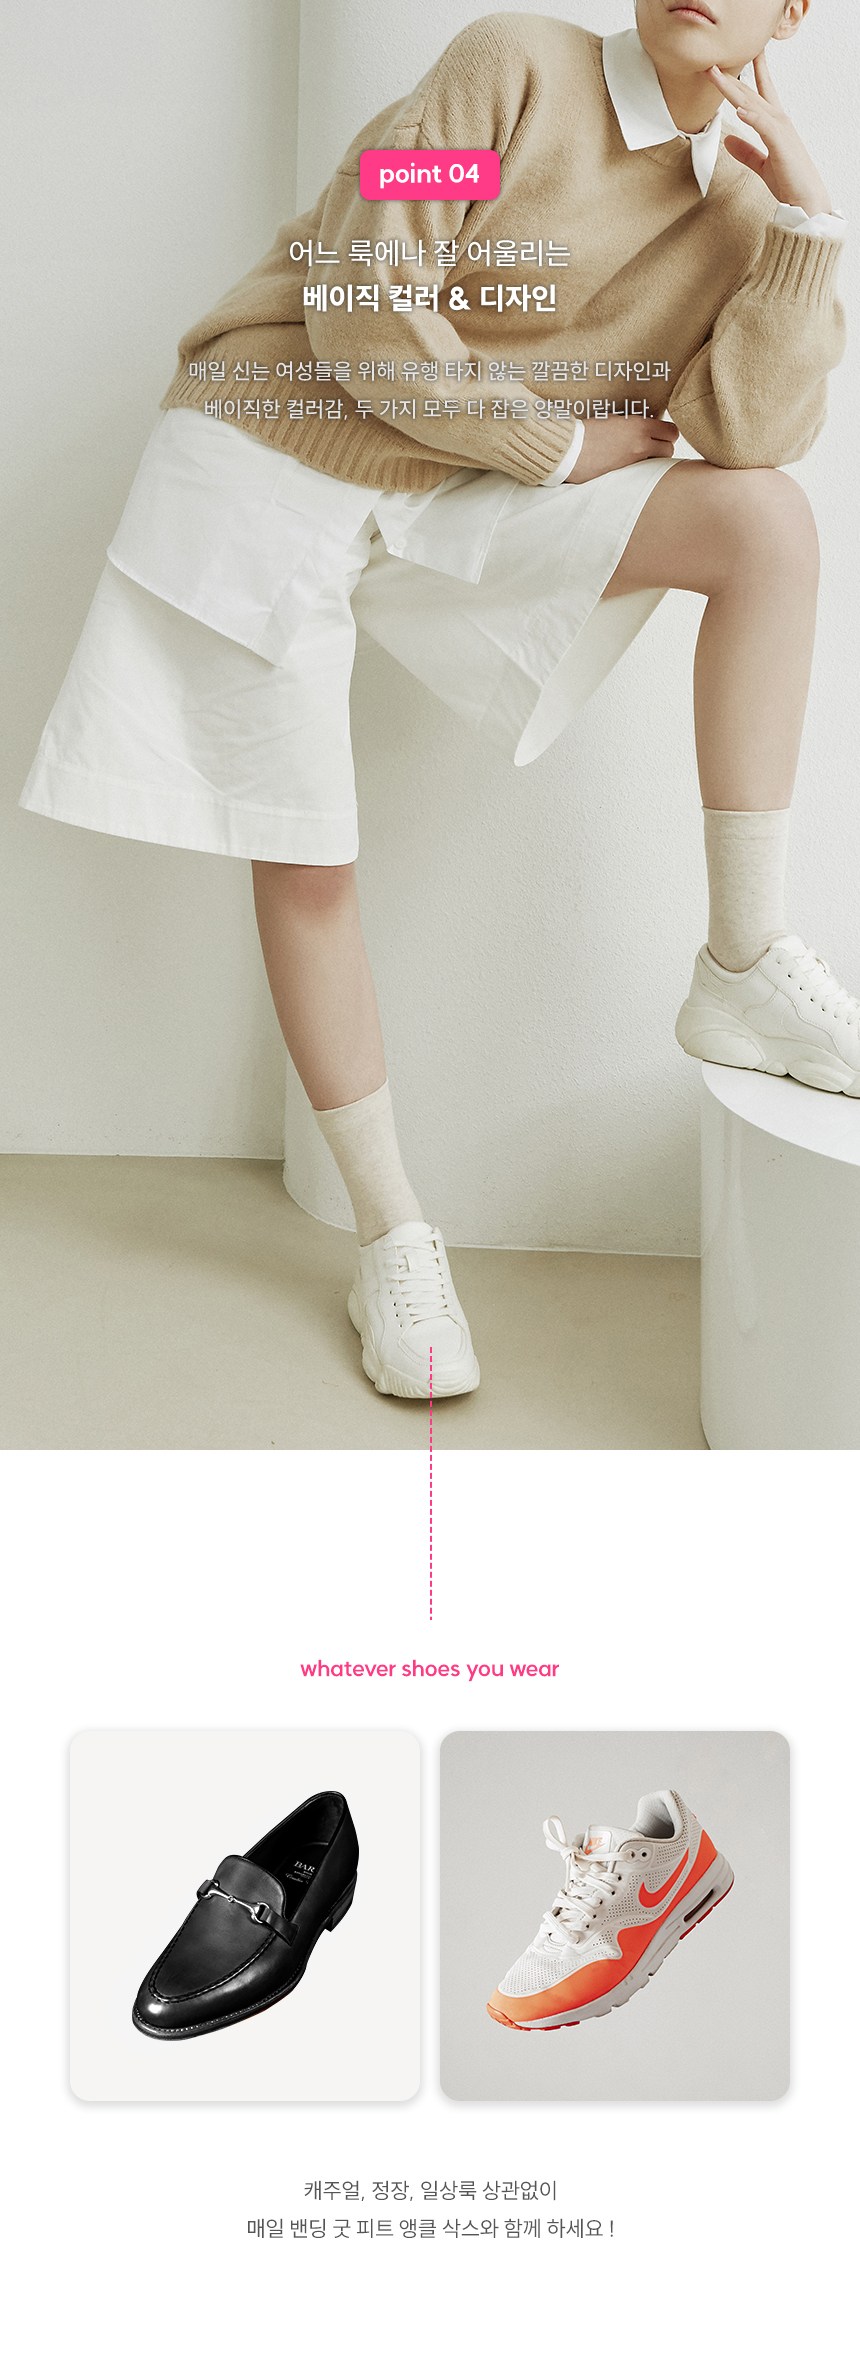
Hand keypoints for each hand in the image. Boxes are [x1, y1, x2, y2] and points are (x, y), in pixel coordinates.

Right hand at [567, 413, 678, 482]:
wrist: (570, 450)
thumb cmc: (589, 432)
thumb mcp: (616, 420)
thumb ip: (636, 425)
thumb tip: (650, 428)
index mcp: (639, 426)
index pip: (672, 432)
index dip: (668, 434)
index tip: (662, 434)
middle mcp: (641, 444)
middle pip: (670, 450)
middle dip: (663, 448)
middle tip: (652, 447)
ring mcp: (635, 462)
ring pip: (659, 465)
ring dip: (654, 462)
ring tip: (640, 459)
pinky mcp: (627, 476)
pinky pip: (644, 475)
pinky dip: (642, 472)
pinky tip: (631, 468)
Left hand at [709, 51, 831, 215]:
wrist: (807, 201)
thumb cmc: (790, 182)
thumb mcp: (762, 164)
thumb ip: (746, 151)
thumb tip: (728, 139)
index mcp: (775, 124)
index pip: (760, 92)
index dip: (750, 73)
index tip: (738, 58)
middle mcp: (778, 121)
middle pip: (750, 93)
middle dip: (731, 77)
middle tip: (713, 62)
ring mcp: (780, 130)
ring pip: (753, 103)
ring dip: (733, 89)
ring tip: (716, 76)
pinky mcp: (780, 144)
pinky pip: (763, 125)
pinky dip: (751, 116)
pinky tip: (739, 109)